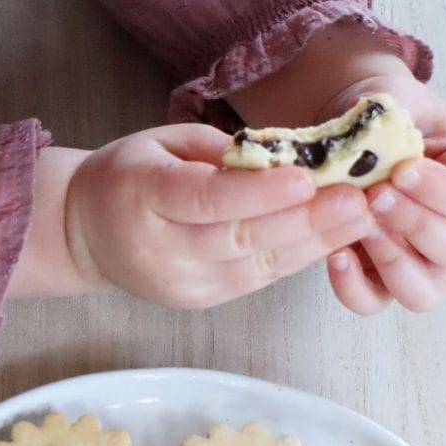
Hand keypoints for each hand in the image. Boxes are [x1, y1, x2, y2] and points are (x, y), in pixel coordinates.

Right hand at [63, 124, 372, 308]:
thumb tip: (285, 159)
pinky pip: (257, 279)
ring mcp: (182, 284)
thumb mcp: (159, 144)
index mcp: (142, 198)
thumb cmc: (126, 177)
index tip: (308, 177)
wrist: (84, 233)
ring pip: (258, 265)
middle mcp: (162, 250)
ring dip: (314, 243)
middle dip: (307, 220)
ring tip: (361, 219)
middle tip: (360, 199)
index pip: (206, 200)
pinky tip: (332, 238)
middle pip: (241, 238)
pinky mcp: (200, 301)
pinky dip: (298, 258)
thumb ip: (217, 152)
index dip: (259, 193)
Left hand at [321, 71, 445, 313]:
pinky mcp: (378, 278)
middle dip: (417, 224)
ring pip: (425, 292)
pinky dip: (355, 288)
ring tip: (361, 228)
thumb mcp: (395, 100)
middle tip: (377, 196)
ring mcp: (419, 261)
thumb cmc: (383, 118)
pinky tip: (335, 255)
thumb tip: (373, 124)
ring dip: (394, 263)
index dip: (442, 190)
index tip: (403, 169)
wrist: (352, 137)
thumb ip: (393, 110)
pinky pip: (374, 301)